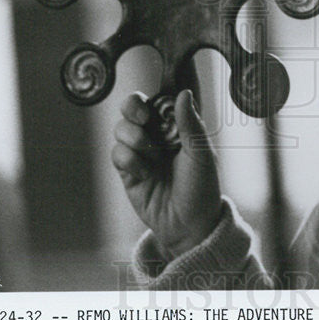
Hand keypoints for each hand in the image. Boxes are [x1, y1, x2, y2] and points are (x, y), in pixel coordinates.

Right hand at [111, 89, 222, 259]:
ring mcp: (141, 152)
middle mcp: (156, 136)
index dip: (149, 99)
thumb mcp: (201, 154)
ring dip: (132, 136)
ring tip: (149, 152)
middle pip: (131, 108)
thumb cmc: (201, 188)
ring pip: (121, 129)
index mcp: (176, 127)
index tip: (152, 107)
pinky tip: (143, 172)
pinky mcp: (127, 171)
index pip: (156, 101)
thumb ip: (190, 124)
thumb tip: (183, 93)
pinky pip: (117, 153)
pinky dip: (128, 159)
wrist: (188, 225)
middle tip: (143, 119)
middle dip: (131, 108)